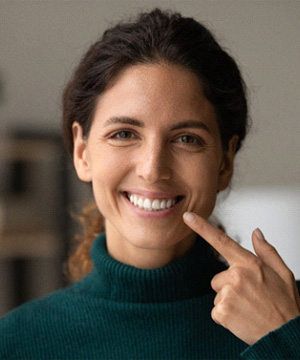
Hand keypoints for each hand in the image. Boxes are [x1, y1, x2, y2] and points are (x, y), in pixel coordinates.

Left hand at [183, 212, 299, 344]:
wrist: (285, 336)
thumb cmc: (285, 305)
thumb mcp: (282, 273)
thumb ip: (266, 251)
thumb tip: (256, 232)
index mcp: (249, 263)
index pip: (221, 240)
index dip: (201, 227)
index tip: (187, 216)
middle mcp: (236, 275)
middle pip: (218, 278)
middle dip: (229, 287)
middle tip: (250, 297)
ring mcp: (228, 294)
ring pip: (217, 294)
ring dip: (228, 302)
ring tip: (248, 309)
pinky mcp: (222, 311)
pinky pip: (216, 311)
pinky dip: (226, 316)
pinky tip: (242, 318)